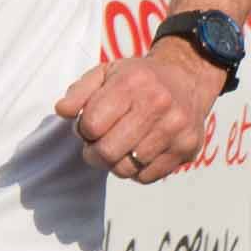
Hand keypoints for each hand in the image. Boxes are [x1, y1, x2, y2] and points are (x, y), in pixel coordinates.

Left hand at [54, 39, 224, 181]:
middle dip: (94, 153)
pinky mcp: (187, 148)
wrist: (188, 79)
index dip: (83, 130)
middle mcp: (158, 104)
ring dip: (115, 162)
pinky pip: (146, 177)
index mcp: (132, 83)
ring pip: (126, 168)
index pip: (91, 125)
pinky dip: (137, 170)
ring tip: (121, 147)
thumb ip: (79, 91)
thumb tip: (62, 111)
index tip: (90, 126)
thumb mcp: (106, 73)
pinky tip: (139, 152)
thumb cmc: (139, 79)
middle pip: (107, 152)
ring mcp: (175, 128)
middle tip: (98, 145)